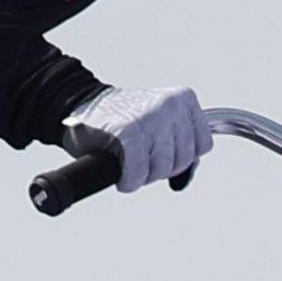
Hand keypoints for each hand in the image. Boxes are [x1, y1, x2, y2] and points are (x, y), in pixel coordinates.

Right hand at [64, 84, 207, 191]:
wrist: (79, 104)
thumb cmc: (119, 118)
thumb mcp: (160, 122)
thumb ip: (180, 143)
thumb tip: (186, 177)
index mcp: (183, 99)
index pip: (202, 145)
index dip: (180, 158)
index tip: (160, 154)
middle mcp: (169, 105)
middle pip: (182, 160)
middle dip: (160, 170)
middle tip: (141, 162)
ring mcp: (148, 118)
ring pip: (161, 169)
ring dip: (143, 177)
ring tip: (130, 166)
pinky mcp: (127, 132)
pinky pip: (137, 173)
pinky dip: (128, 181)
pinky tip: (122, 177)